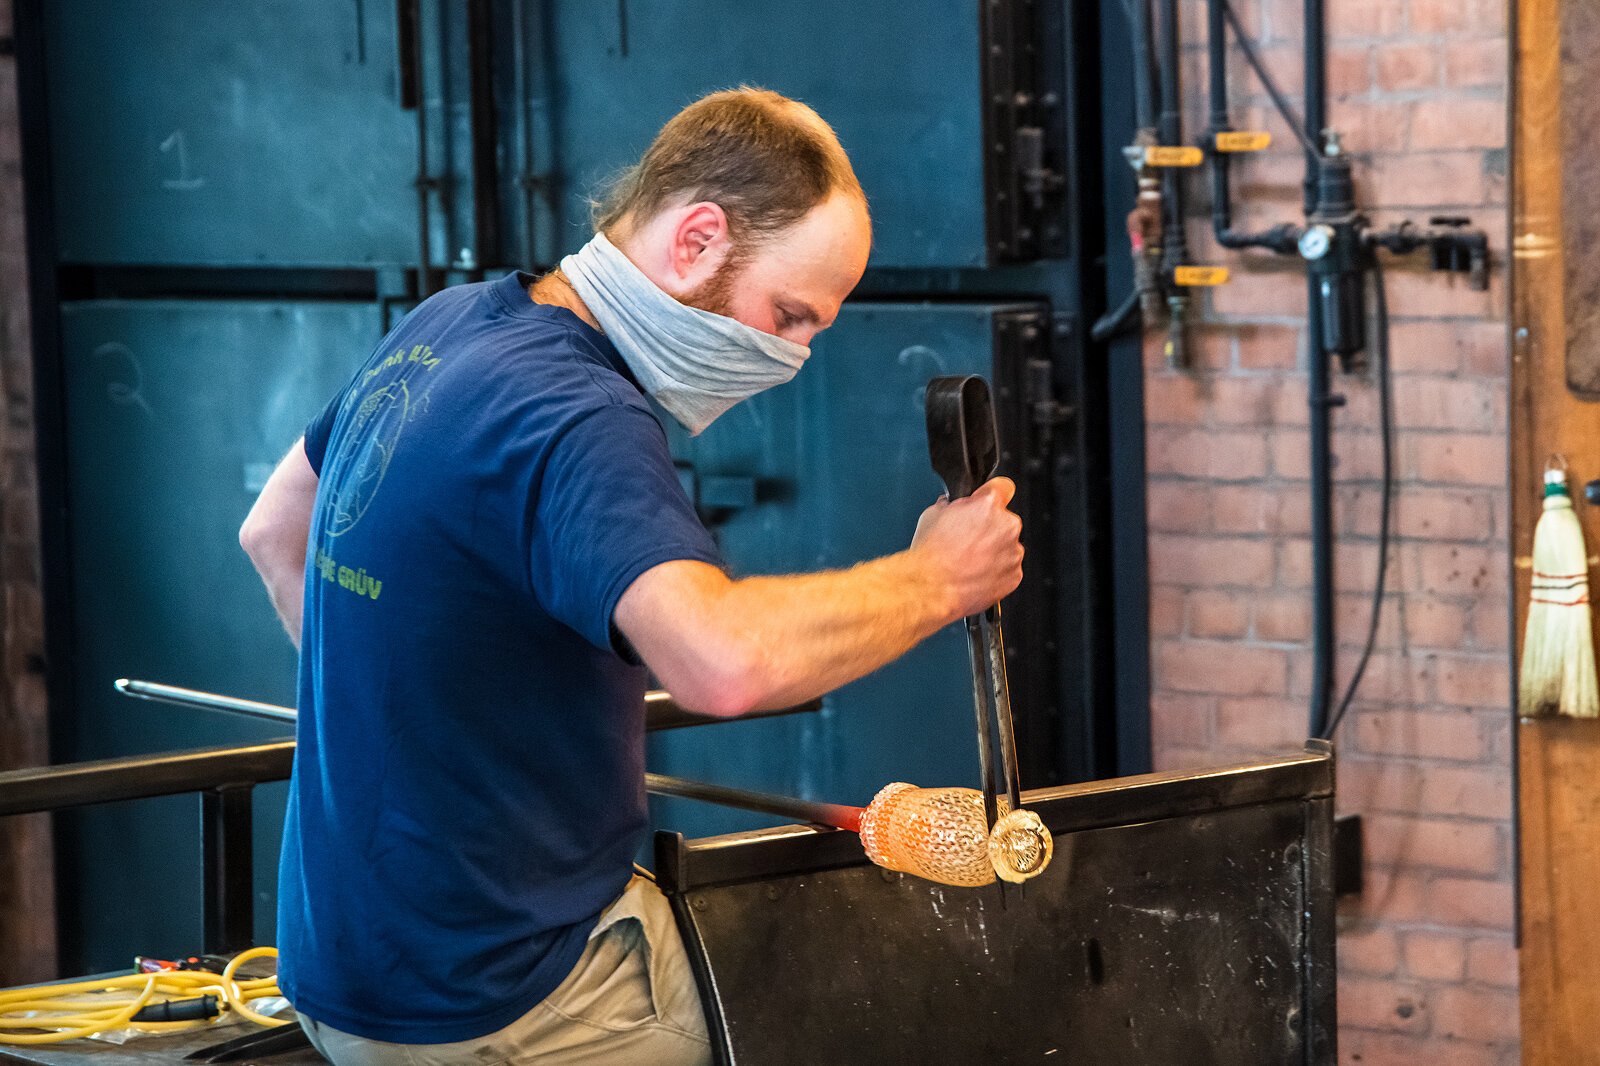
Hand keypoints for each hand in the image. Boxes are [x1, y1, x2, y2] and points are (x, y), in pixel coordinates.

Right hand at [909, 476, 1023, 619]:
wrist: (930, 589)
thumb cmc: (930, 555)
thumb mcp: (932, 515)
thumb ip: (953, 506)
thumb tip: (954, 507)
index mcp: (988, 505)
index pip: (1004, 487)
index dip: (993, 494)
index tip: (989, 501)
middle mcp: (1006, 526)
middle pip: (1005, 520)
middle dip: (990, 527)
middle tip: (968, 540)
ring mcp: (1013, 552)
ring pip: (1008, 546)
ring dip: (994, 551)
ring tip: (969, 561)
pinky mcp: (1014, 576)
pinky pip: (1008, 569)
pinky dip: (996, 572)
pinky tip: (975, 574)